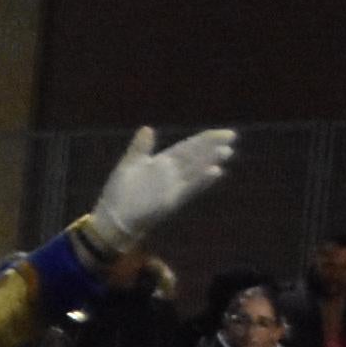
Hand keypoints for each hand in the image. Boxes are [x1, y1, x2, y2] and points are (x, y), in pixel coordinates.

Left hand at [90, 126, 236, 252]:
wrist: (113, 219)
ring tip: (227, 151)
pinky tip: (216, 171)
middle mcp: (170, 173)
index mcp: (161, 163)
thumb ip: (140, 148)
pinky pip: (190, 188)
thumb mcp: (128, 166)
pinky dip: (202, 180)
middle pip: (194, 156)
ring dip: (210, 160)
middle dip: (211, 147)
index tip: (221, 133)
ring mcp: (173, 186)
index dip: (203, 140)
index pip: (186, 147)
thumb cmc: (118, 193)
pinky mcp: (172, 200)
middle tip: (231, 137)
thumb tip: (148, 128)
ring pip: (195, 170)